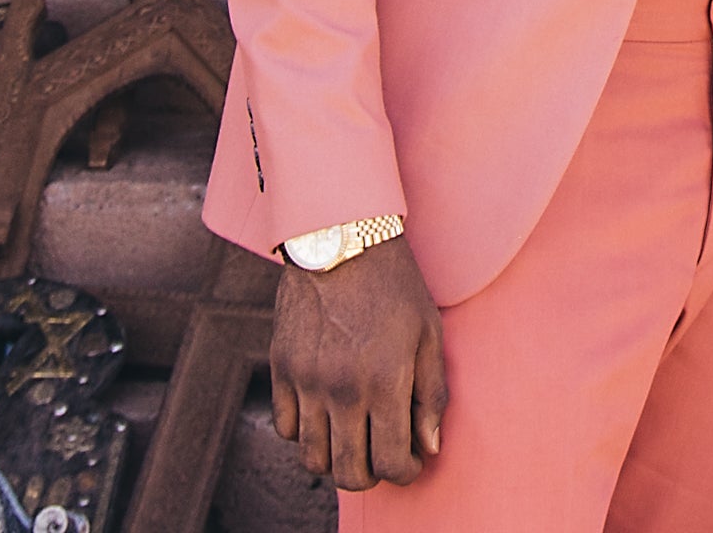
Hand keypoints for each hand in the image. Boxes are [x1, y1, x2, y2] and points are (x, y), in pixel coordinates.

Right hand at [268, 239, 443, 490]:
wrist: (340, 236)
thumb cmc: (394, 285)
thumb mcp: (428, 334)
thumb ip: (431, 395)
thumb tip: (429, 448)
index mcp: (385, 381)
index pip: (391, 463)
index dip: (405, 472)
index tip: (411, 461)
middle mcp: (342, 388)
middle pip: (348, 472)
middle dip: (370, 475)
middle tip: (382, 456)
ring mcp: (306, 380)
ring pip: (313, 458)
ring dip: (335, 458)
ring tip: (353, 439)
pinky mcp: (281, 367)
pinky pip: (286, 428)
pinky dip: (305, 432)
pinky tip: (325, 414)